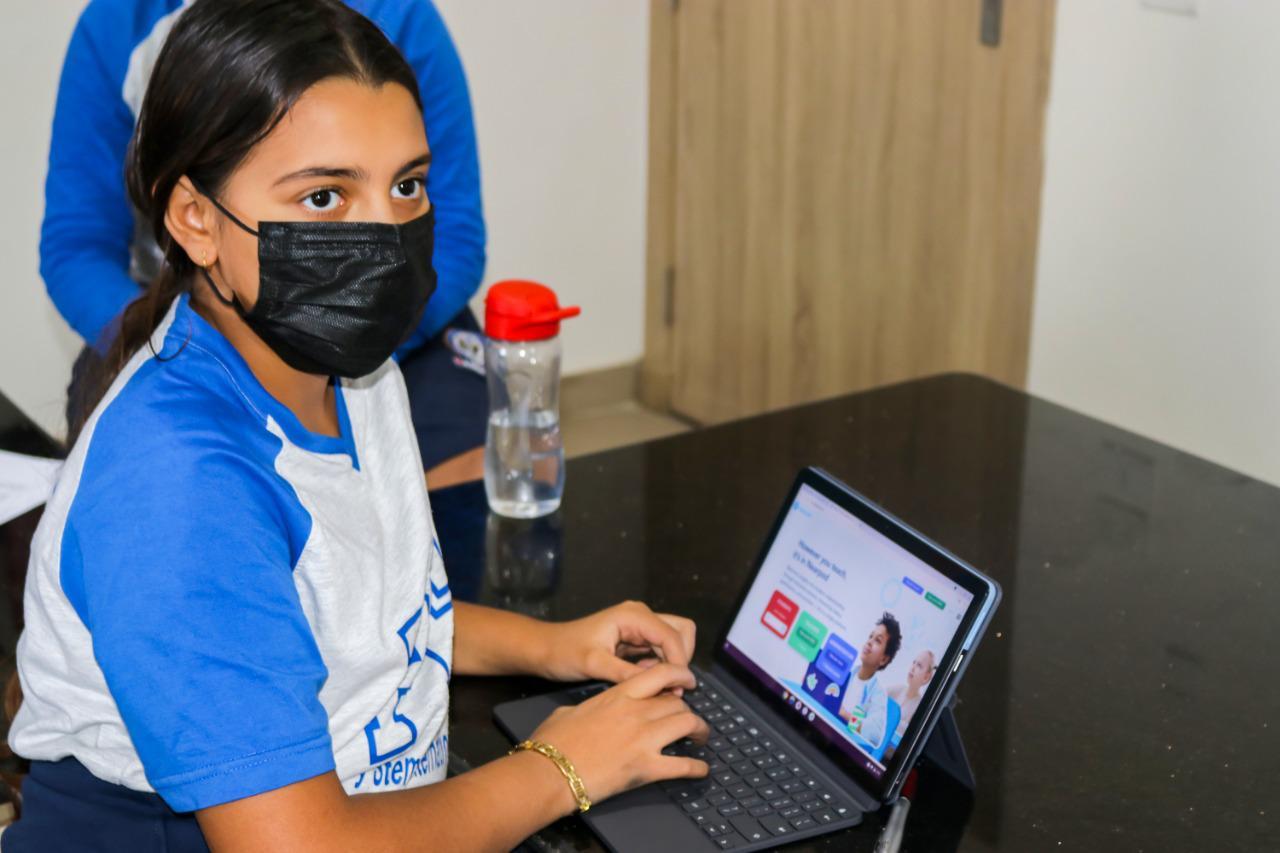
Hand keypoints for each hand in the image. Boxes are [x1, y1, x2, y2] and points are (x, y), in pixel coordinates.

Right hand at [529, 663, 709, 805]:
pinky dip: (696, 767)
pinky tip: (701, 769)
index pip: (661, 674)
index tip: (688, 679)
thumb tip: (586, 711)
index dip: (680, 674)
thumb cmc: (552, 742)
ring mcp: (644, 739)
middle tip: (689, 717)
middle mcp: (636, 712)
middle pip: (677, 701)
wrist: (548, 772)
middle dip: (687, 708)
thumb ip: (587, 707)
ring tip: (701, 737)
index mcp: (618, 695)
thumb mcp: (569, 711)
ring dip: (699, 730)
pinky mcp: (646, 768)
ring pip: (687, 724)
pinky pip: (683, 765)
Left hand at [535, 601, 696, 685]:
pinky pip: (660, 649)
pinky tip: (646, 679)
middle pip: (681, 630)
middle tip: (673, 686)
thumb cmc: (564, 653)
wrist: (545, 649)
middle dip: (681, 658)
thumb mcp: (594, 664)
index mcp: (633, 615)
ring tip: (659, 686)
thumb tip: (661, 685)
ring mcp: (638, 626)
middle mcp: (640, 615)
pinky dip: (661, 665)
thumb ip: (627, 673)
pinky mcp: (635, 637)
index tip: (679, 689)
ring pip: (674, 640)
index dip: (679, 662)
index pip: (672, 635)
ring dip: (672, 662)